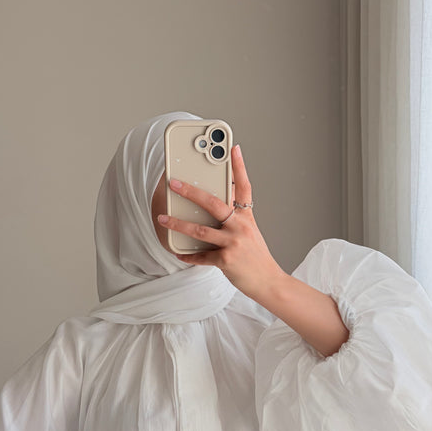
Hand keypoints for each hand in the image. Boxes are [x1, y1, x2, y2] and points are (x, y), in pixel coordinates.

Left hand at [157, 144, 286, 301]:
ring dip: (178, 223)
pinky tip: (179, 253)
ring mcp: (233, 243)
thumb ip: (235, 218)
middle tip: (174, 182)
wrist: (269, 282)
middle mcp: (240, 227)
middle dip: (191, 191)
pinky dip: (188, 255)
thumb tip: (216, 204)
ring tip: (163, 218)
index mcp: (247, 217)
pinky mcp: (226, 260)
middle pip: (213, 203)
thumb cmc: (256, 256)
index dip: (239, 166)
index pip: (244, 186)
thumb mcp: (250, 232)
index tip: (233, 148)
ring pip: (200, 229)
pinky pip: (201, 256)